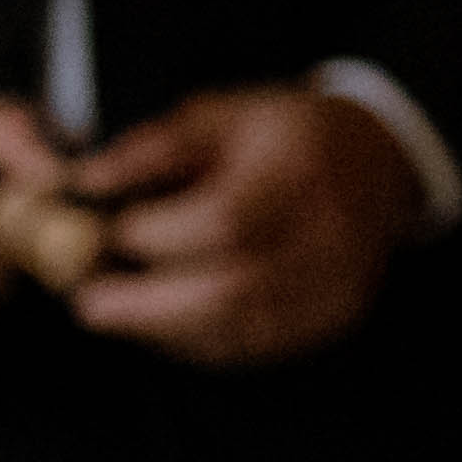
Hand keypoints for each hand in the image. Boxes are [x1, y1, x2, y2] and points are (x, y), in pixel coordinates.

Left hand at [61, 86, 427, 365]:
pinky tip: (168, 321)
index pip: (224, 220)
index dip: (155, 235)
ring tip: (120, 310)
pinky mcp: (333, 317)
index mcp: (301, 170)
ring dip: (164, 327)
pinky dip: (198, 340)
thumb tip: (83, 184)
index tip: (103, 234)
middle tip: (89, 300)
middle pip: (230, 291)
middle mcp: (329, 234)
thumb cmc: (286, 135)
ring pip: (237, 328)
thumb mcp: (220, 116)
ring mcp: (337, 283)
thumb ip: (151, 149)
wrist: (378, 160)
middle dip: (145, 303)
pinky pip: (254, 345)